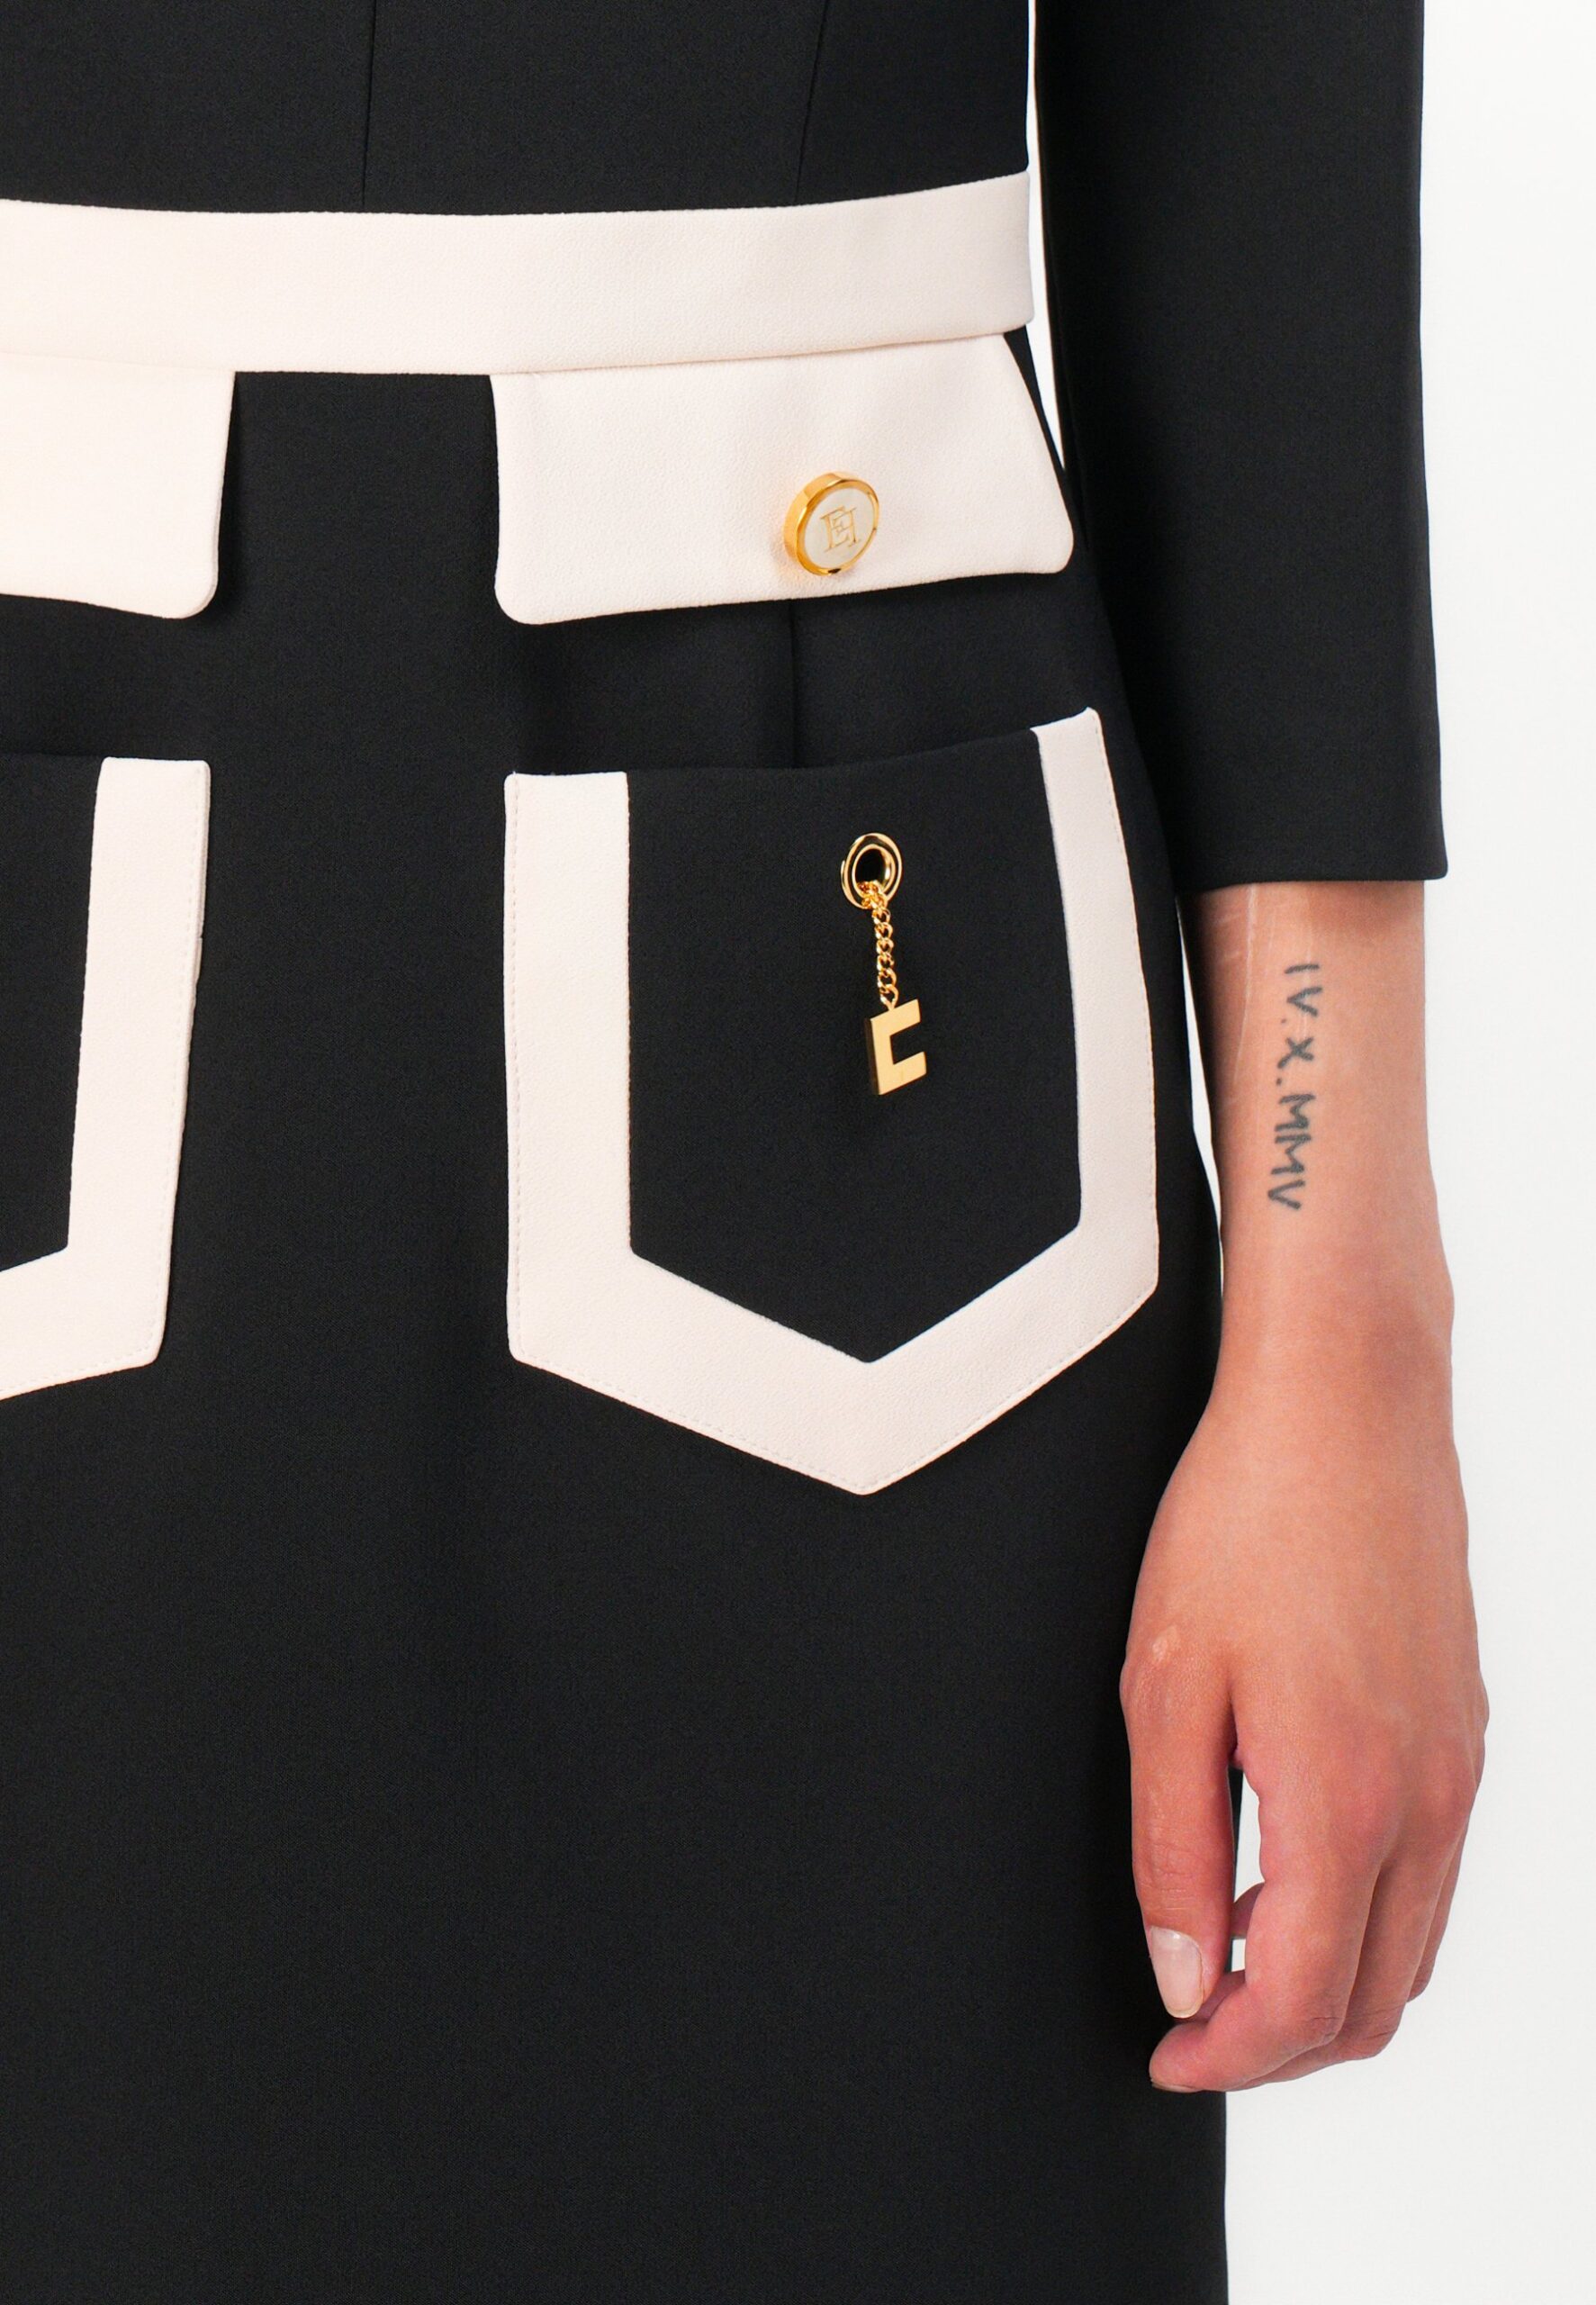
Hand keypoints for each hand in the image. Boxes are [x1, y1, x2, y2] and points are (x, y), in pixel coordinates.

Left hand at [1123, 1314, 1486, 2089]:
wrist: (1347, 1402)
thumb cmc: (1246, 1520)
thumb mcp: (1167, 1685)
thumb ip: (1173, 1848)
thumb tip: (1183, 1975)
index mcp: (1344, 1798)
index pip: (1301, 2002)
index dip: (1227, 2059)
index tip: (1168, 2057)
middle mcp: (1428, 1800)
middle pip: (1373, 2002)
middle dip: (1279, 2047)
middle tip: (1192, 2026)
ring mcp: (1461, 1767)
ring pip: (1412, 1947)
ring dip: (1328, 1987)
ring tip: (1230, 1958)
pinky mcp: (1467, 1731)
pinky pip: (1432, 1875)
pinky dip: (1368, 1918)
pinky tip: (1291, 1875)